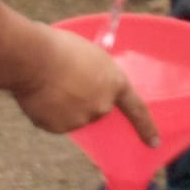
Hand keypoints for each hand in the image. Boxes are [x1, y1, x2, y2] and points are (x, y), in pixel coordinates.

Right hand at [12, 26, 159, 145]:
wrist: (35, 59)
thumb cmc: (61, 47)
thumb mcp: (89, 55)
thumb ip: (95, 74)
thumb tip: (85, 84)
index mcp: (114, 83)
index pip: (137, 109)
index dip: (146, 126)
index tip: (154, 142)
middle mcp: (102, 106)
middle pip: (97, 108)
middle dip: (84, 99)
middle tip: (65, 82)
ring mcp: (81, 119)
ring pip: (73, 115)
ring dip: (63, 106)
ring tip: (48, 85)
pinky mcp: (59, 128)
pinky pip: (54, 122)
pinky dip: (47, 113)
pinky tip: (39, 96)